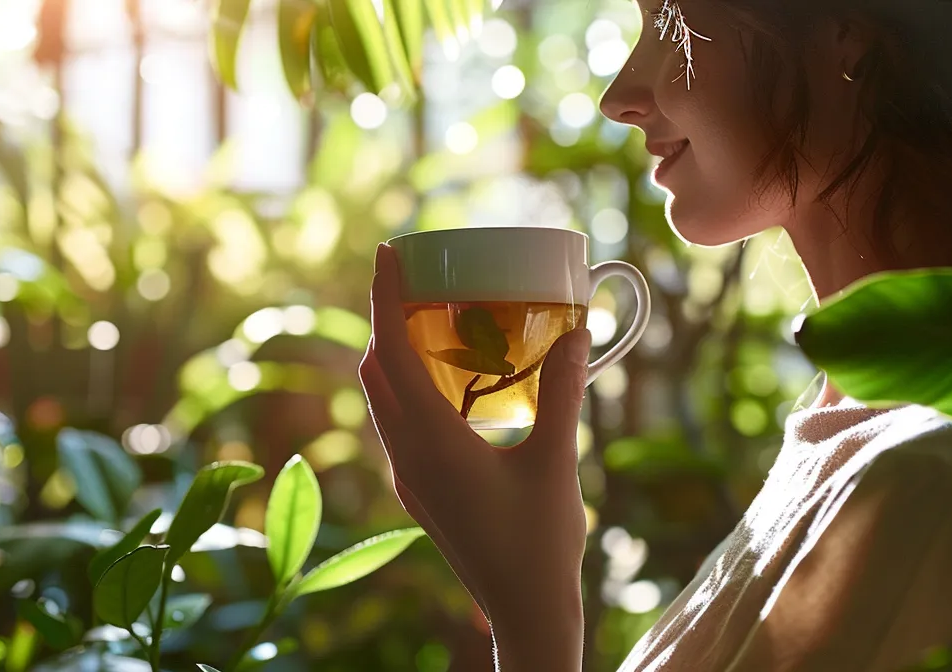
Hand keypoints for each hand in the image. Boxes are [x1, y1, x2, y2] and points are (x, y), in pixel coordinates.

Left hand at [359, 244, 589, 668]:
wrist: (524, 611)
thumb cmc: (540, 542)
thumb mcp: (556, 461)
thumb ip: (562, 394)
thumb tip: (575, 332)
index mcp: (431, 444)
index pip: (391, 353)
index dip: (385, 298)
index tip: (387, 252)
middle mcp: (407, 457)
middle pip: (376, 371)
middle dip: (386, 319)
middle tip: (415, 279)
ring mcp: (409, 478)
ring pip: (383, 401)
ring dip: (393, 355)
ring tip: (428, 321)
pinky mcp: (420, 492)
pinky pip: (398, 425)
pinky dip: (408, 388)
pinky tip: (446, 382)